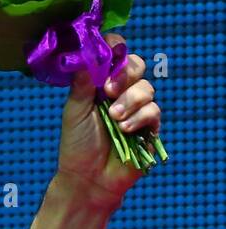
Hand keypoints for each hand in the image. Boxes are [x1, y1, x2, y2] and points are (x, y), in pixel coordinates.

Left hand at [56, 33, 161, 202]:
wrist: (87, 179)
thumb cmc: (77, 145)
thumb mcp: (74, 113)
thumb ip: (81, 85)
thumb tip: (86, 56)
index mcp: (101, 84)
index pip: (115, 55)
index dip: (115, 49)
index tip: (108, 55)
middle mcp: (121, 92)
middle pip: (136, 66)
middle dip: (125, 75)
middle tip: (108, 91)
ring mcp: (137, 109)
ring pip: (146, 89)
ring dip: (129, 101)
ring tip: (114, 119)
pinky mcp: (149, 127)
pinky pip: (153, 111)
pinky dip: (139, 118)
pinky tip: (125, 129)